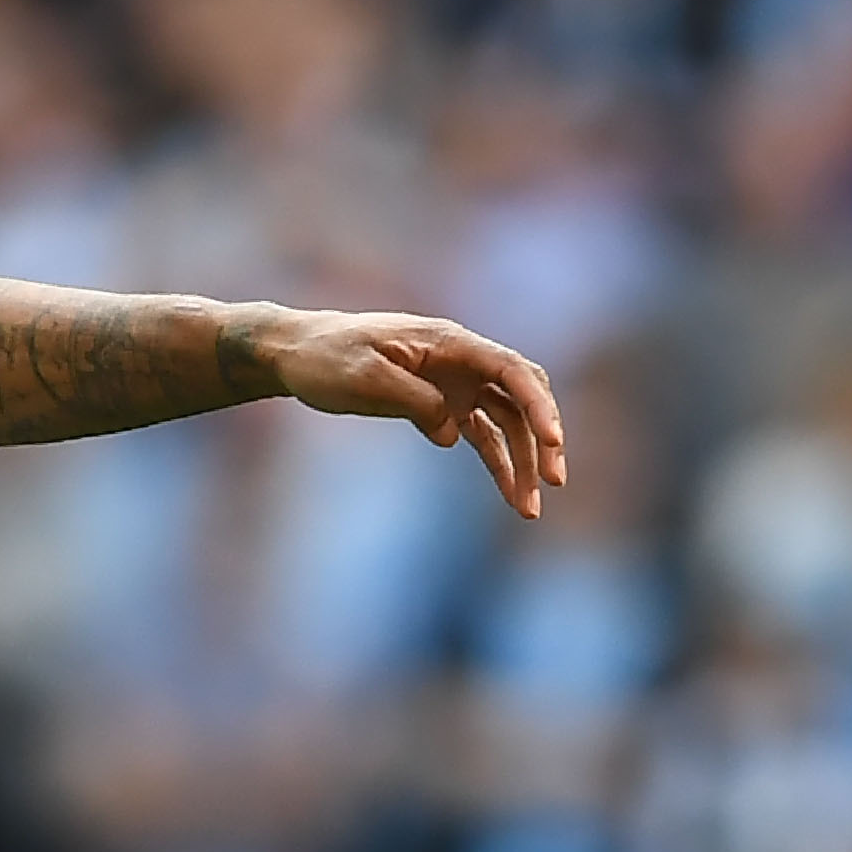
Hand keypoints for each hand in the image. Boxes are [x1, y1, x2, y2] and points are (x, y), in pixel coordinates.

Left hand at [263, 311, 569, 518]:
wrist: (297, 354)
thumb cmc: (326, 358)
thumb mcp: (365, 376)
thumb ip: (414, 401)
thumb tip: (452, 434)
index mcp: (450, 343)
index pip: (511, 371)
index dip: (539, 405)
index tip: (552, 441)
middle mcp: (462, 361)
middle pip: (521, 398)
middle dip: (542, 440)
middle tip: (554, 481)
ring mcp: (455, 384)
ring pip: (505, 423)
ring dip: (521, 462)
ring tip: (528, 508)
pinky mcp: (441, 405)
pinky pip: (480, 436)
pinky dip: (496, 463)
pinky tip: (508, 493)